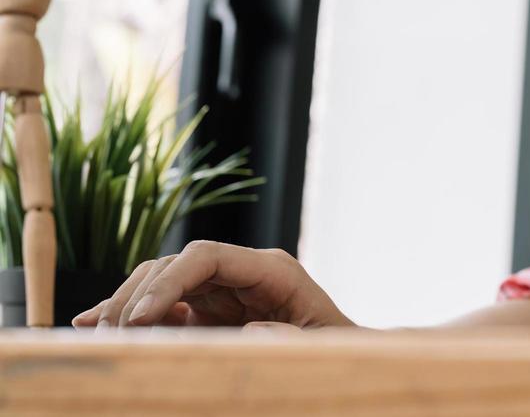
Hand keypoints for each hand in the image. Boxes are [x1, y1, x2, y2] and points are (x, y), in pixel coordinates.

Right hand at [72, 240, 354, 329]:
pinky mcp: (209, 312)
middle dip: (136, 296)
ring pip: (160, 283)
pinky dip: (130, 316)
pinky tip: (93, 325)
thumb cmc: (341, 352)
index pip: (206, 256)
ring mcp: (223, 291)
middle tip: (111, 339)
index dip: (166, 282)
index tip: (137, 321)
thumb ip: (292, 341)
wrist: (347, 361)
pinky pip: (162, 308)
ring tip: (99, 339)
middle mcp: (243, 273)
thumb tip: (248, 332)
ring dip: (126, 306)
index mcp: (272, 270)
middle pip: (174, 265)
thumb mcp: (325, 349)